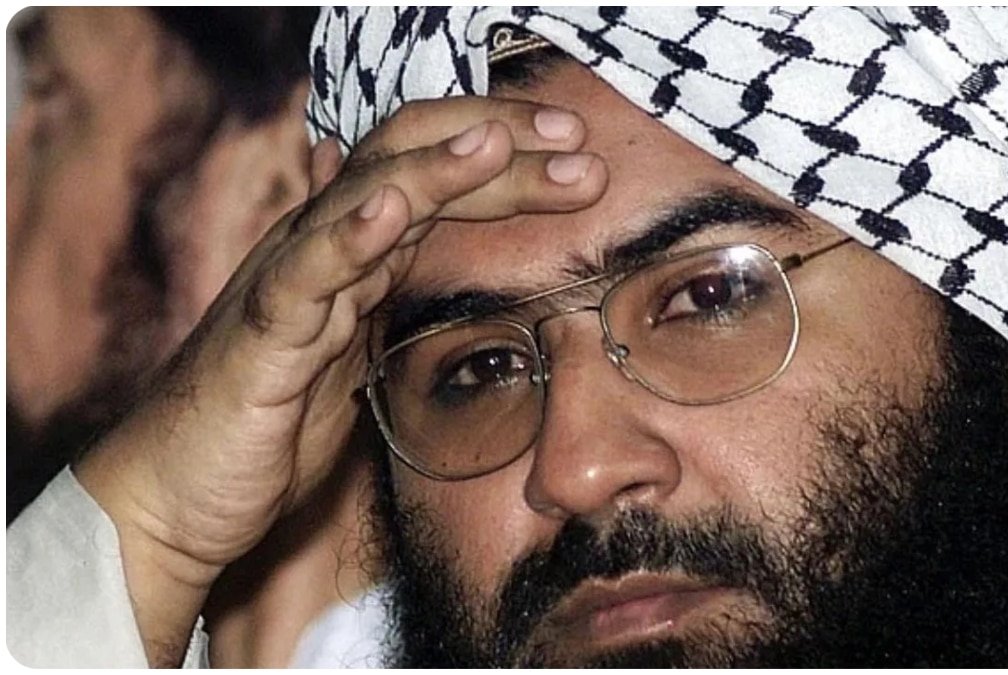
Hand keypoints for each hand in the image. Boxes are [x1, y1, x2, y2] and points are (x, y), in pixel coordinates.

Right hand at [73, 97, 607, 663]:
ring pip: (359, 205)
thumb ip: (377, 283)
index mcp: (353, 257)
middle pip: (409, 167)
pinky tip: (389, 209)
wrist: (177, 496)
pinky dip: (346, 237)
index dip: (506, 158)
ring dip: (431, 171)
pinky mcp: (259, 344)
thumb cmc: (266, 421)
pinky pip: (302, 279)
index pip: (434, 177)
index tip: (580, 157)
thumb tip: (399, 223)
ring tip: (492, 143)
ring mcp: (287, 290)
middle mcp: (320, 253)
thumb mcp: (345, 344)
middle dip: (494, 146)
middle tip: (575, 141)